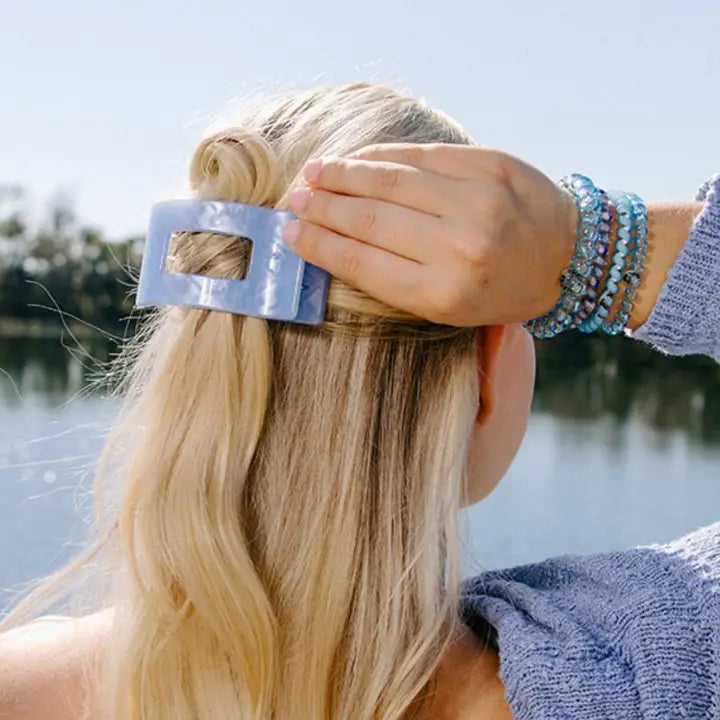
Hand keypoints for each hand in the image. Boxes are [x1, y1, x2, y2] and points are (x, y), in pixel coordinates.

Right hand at [283, 144, 577, 325]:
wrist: (569, 258)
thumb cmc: (500, 292)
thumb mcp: (449, 308)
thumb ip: (395, 279)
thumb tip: (336, 244)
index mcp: (443, 293)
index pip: (362, 263)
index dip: (320, 245)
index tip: (291, 234)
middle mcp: (458, 247)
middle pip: (368, 219)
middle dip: (322, 207)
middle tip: (293, 199)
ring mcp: (476, 201)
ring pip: (389, 181)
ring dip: (343, 175)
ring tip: (313, 174)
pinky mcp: (489, 165)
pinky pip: (421, 156)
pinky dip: (381, 156)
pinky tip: (356, 159)